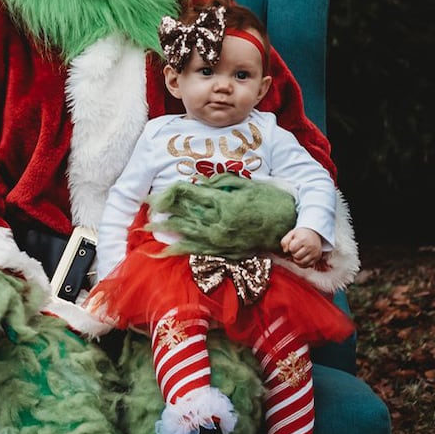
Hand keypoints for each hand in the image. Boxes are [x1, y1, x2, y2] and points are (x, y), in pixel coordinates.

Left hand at [148, 174, 297, 257]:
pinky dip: (181, 249)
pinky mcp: (225, 251)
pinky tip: (166, 249)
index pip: (189, 195)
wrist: (289, 226)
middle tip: (145, 207)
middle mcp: (219, 222)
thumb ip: (221, 182)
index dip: (170, 193)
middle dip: (163, 210)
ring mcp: (221, 239)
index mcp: (224, 203)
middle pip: (184, 214)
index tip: (156, 193)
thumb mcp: (247, 185)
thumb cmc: (269, 201)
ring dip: (166, 229)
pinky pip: (199, 251)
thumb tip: (200, 183)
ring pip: (187, 233)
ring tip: (147, 228)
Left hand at [280, 227, 324, 267]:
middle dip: (294, 253)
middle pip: (296, 256)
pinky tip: (301, 258)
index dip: (290, 247)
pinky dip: (302, 264)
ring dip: (297, 260)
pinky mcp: (317, 258)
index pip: (292, 248)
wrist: (315, 234)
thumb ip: (284, 241)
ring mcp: (314, 253)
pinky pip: (307, 265)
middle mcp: (310, 246)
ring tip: (298, 254)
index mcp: (303, 239)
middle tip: (296, 249)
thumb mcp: (292, 234)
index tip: (294, 244)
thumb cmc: (301, 235)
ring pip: (302, 262)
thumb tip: (285, 251)